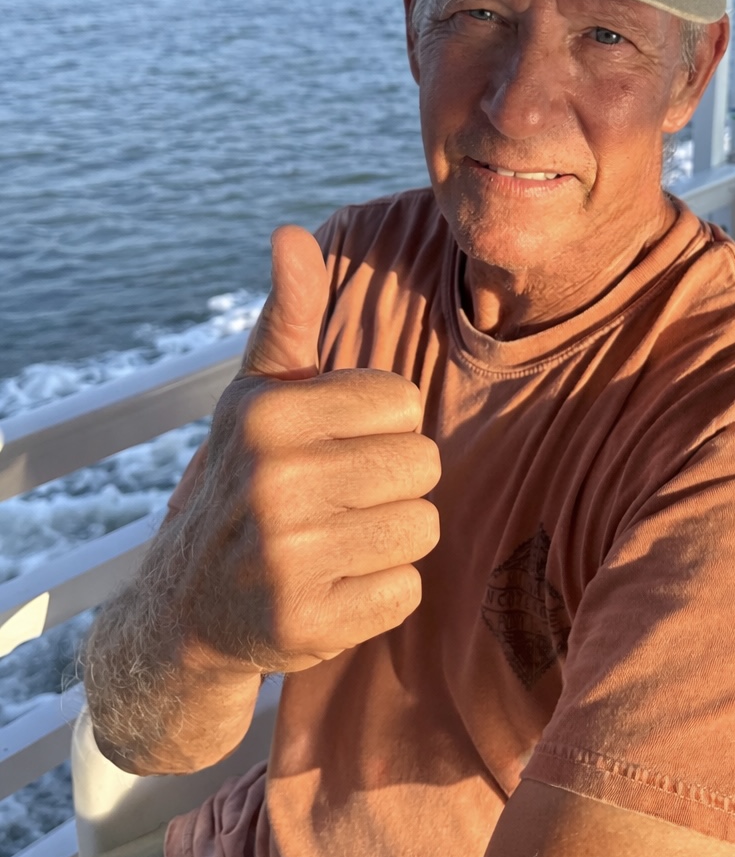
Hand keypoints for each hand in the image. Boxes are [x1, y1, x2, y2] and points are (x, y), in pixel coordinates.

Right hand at [181, 224, 440, 674]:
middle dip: (392, 483)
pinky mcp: (306, 623)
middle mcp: (272, 480)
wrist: (190, 604)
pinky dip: (381, 593)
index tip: (336, 445)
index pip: (404, 404)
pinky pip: (406, 590)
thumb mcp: (259, 392)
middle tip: (339, 498)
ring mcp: (286, 556)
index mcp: (268, 413)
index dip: (381, 426)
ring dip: (391, 538)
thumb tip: (290, 233)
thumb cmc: (247, 476)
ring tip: (338, 540)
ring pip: (422, 528)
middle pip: (422, 465)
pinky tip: (335, 586)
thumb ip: (290, 314)